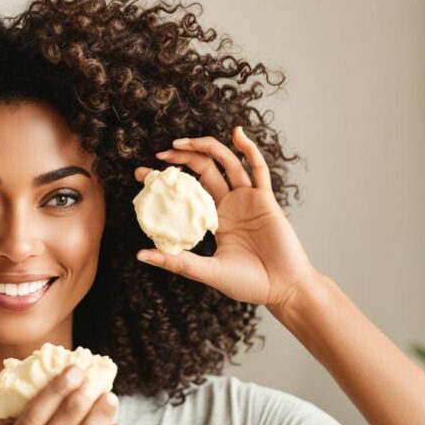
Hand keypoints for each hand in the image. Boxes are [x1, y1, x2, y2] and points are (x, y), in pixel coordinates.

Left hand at [133, 126, 320, 308]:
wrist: (283, 289)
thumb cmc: (249, 284)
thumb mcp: (207, 271)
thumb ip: (177, 261)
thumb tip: (140, 255)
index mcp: (214, 220)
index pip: (186, 192)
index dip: (166, 180)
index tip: (142, 174)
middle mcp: (230, 205)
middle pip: (204, 170)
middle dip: (182, 158)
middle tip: (162, 154)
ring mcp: (248, 199)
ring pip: (226, 163)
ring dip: (207, 147)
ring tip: (184, 142)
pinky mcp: (266, 199)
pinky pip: (258, 169)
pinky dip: (248, 150)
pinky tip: (236, 134)